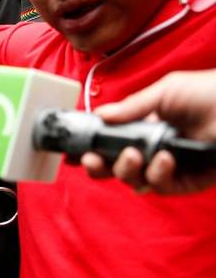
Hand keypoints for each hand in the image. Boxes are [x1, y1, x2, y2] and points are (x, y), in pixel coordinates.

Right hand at [82, 70, 215, 194]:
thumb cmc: (214, 93)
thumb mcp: (168, 90)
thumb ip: (132, 106)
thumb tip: (99, 115)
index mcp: (146, 124)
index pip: (110, 140)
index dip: (90, 147)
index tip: (75, 151)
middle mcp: (153, 147)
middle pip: (113, 166)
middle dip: (98, 166)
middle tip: (93, 160)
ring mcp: (169, 166)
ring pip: (132, 180)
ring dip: (126, 170)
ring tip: (136, 156)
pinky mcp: (185, 182)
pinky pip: (158, 187)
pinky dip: (157, 175)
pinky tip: (165, 160)